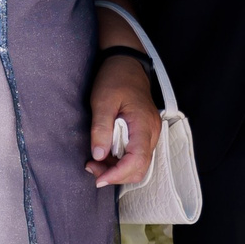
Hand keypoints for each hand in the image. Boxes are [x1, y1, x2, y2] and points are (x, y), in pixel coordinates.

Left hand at [86, 56, 162, 188]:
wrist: (127, 64)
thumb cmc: (115, 79)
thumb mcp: (102, 101)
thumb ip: (101, 129)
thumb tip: (99, 156)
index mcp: (143, 124)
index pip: (137, 160)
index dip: (118, 174)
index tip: (98, 179)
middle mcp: (152, 132)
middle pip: (140, 168)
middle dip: (116, 175)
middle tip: (92, 169)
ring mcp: (151, 133)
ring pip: (138, 164)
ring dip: (117, 169)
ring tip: (94, 162)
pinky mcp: (145, 133)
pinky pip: (136, 155)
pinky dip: (120, 161)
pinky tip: (104, 154)